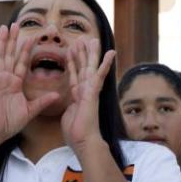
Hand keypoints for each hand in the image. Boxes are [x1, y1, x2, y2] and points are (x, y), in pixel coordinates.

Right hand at [0, 23, 59, 145]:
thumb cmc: (9, 123)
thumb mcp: (30, 110)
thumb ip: (42, 101)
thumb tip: (57, 95)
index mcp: (15, 83)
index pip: (22, 62)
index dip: (27, 49)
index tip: (32, 37)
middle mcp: (6, 78)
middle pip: (10, 54)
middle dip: (14, 39)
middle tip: (16, 23)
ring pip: (0, 55)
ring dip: (2, 41)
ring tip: (5, 26)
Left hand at [61, 38, 115, 154]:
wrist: (85, 142)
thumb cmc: (76, 134)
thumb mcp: (68, 116)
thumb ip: (70, 107)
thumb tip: (70, 107)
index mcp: (79, 96)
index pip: (75, 75)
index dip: (73, 62)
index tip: (70, 50)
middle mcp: (86, 91)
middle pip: (84, 67)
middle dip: (83, 53)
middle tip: (83, 38)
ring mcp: (91, 91)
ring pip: (91, 67)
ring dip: (91, 53)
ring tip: (92, 39)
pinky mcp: (94, 92)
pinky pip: (99, 75)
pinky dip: (105, 63)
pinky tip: (111, 52)